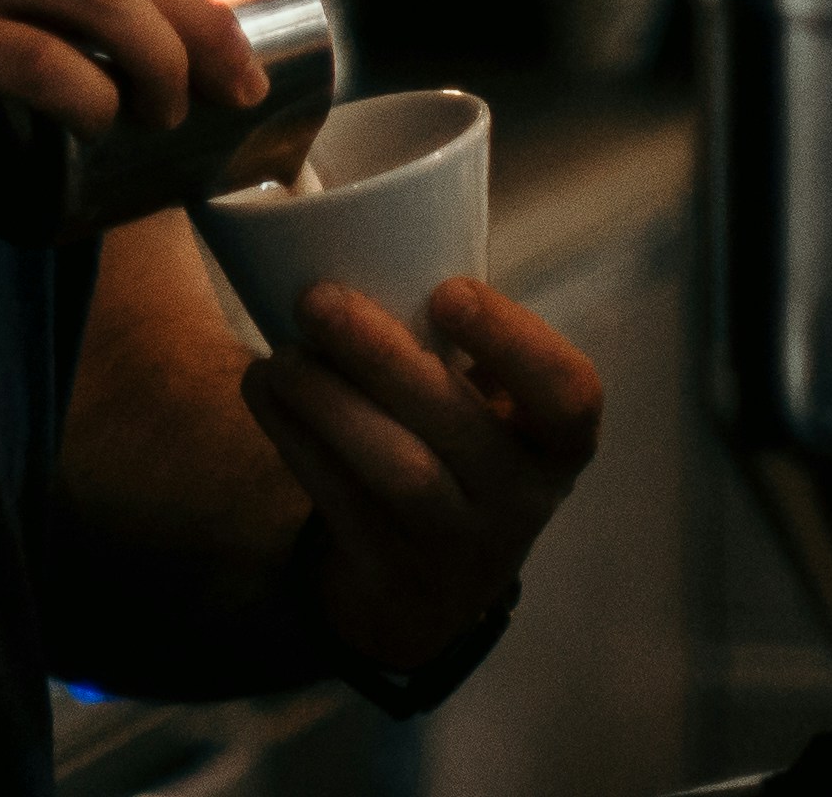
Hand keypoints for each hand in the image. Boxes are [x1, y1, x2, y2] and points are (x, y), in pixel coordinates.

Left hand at [241, 278, 602, 671]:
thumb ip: (455, 347)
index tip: (447, 290)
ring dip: (328, 402)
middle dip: (381, 355)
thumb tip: (361, 236)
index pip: (568, 393)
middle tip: (316, 298)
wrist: (429, 595)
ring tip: (280, 356)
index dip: (512, 341)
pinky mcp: (391, 575)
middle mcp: (521, 498)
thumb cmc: (457, 456)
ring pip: (396, 470)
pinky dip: (294, 438)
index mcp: (556, 441)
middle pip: (457, 425)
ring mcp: (459, 547)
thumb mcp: (486, 412)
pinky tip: (264, 388)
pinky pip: (338, 501)